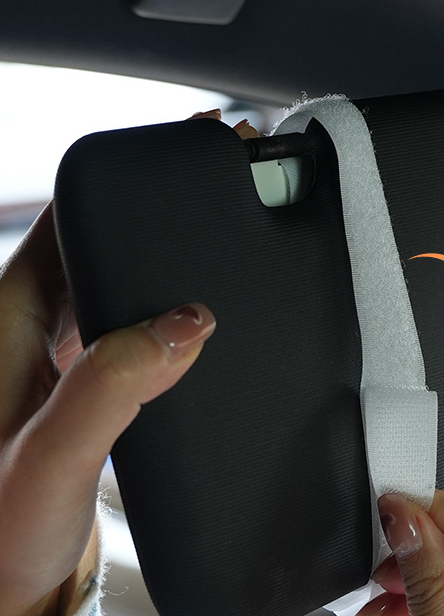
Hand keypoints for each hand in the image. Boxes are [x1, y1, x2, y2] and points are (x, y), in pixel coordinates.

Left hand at [0, 108, 252, 615]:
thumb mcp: (48, 467)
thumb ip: (110, 392)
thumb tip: (185, 322)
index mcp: (5, 319)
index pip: (68, 215)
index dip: (135, 176)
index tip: (202, 148)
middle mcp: (27, 322)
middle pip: (102, 233)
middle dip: (170, 200)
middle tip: (247, 176)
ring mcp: (54, 349)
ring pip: (119, 272)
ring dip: (174, 249)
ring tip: (243, 226)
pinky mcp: (79, 378)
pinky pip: (129, 316)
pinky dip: (172, 301)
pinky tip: (212, 309)